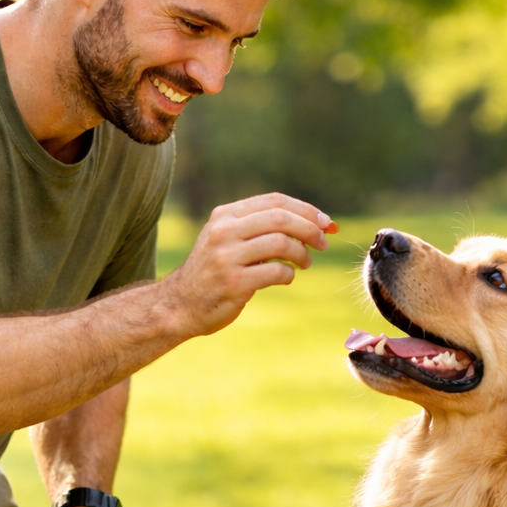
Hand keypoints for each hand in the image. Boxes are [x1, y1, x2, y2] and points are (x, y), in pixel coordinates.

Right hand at [162, 194, 337, 337]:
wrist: (179, 305)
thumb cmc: (213, 272)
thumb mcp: (227, 239)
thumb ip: (258, 227)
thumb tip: (312, 222)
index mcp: (225, 216)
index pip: (274, 201)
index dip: (306, 210)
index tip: (326, 222)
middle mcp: (224, 232)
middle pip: (281, 218)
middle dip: (310, 229)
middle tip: (324, 242)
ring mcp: (227, 257)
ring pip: (281, 243)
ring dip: (302, 253)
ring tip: (305, 263)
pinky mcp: (233, 283)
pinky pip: (275, 272)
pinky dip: (289, 275)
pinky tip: (286, 278)